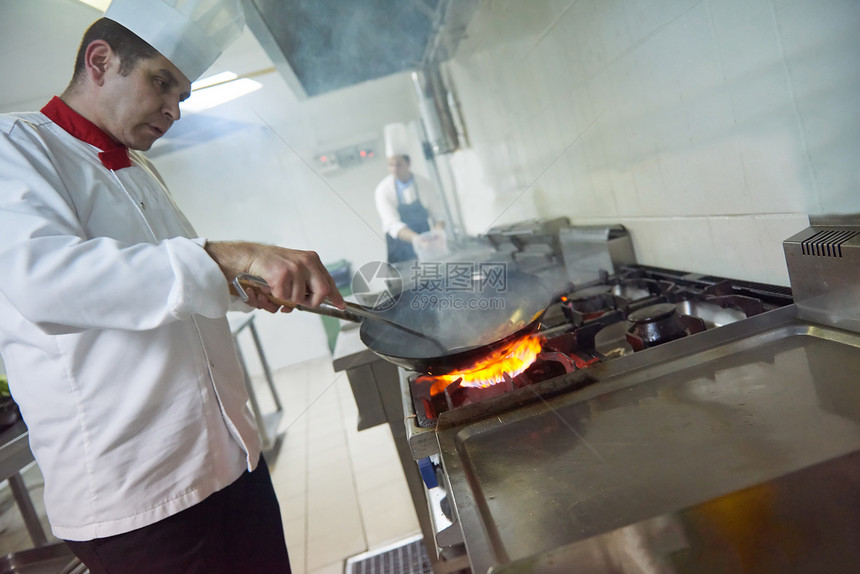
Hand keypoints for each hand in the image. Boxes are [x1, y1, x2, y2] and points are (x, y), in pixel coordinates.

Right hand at [204, 241, 344, 312]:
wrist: (249, 256)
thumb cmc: (270, 264)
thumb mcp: (294, 269)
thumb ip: (305, 283)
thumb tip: (310, 302)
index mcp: (312, 260)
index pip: (328, 281)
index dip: (335, 296)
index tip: (341, 305)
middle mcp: (307, 262)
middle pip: (322, 292)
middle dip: (311, 302)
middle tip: (299, 302)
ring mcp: (296, 267)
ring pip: (299, 298)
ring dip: (286, 298)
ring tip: (277, 288)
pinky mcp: (283, 274)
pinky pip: (284, 297)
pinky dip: (275, 296)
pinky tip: (270, 285)